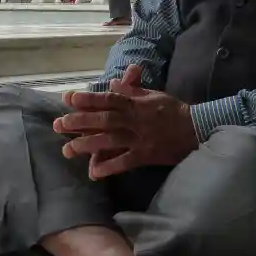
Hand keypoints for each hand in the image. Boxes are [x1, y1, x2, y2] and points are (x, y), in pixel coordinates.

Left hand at [55, 64, 197, 179]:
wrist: (196, 130)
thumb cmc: (173, 110)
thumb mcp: (153, 94)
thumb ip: (131, 90)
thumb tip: (112, 82)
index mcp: (136, 103)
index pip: (109, 99)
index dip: (88, 99)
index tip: (69, 99)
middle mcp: (135, 120)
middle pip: (104, 120)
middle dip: (80, 122)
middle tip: (59, 125)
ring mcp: (139, 139)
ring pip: (109, 141)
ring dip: (87, 145)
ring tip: (67, 149)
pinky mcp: (145, 155)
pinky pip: (124, 162)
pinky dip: (109, 167)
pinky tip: (93, 172)